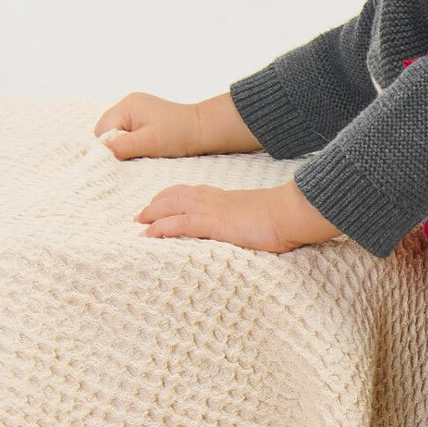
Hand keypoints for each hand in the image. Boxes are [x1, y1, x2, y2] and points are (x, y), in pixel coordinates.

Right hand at [95, 92, 203, 158]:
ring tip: (142, 153)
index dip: (107, 148)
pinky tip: (146, 150)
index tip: (120, 161)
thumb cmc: (180, 135)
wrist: (203, 130)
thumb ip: (122, 146)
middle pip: (107, 132)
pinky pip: (129, 134)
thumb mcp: (148, 143)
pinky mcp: (144, 120)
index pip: (102, 131)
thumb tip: (99, 154)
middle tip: (133, 158)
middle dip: (116, 147)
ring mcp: (136, 111)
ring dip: (125, 147)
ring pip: (118, 135)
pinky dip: (133, 144)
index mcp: (127, 106)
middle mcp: (128, 105)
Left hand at [135, 180, 339, 251]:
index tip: (162, 201)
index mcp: (225, 197)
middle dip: (156, 203)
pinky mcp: (211, 223)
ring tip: (138, 224)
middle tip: (141, 215)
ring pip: (170, 206)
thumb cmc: (283, 217)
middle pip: (175, 195)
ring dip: (151, 214)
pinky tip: (147, 235)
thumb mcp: (263, 216)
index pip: (192, 191)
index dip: (173, 196)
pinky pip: (177, 224)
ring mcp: (210, 210)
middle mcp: (213, 199)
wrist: (289, 212)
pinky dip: (159, 228)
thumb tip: (254, 232)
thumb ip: (251, 221)